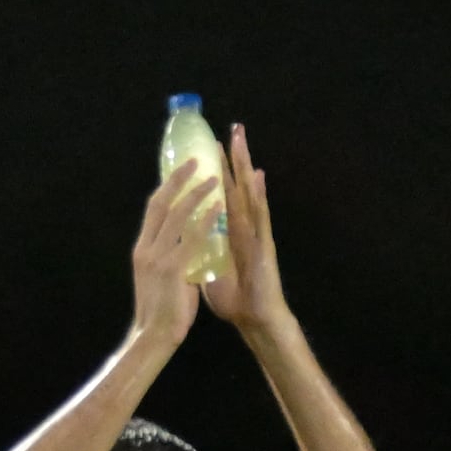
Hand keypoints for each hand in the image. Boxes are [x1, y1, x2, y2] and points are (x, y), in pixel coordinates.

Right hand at [127, 161, 217, 338]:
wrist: (153, 337)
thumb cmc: (160, 312)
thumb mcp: (157, 279)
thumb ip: (168, 258)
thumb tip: (181, 246)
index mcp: (142, 250)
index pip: (152, 210)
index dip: (167, 187)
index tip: (179, 170)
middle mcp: (146, 248)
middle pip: (161, 204)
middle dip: (178, 180)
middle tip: (194, 161)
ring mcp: (157, 258)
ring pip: (177, 216)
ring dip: (196, 195)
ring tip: (213, 179)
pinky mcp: (172, 269)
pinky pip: (191, 239)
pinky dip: (205, 222)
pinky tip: (218, 210)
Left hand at [195, 125, 293, 337]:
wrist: (255, 320)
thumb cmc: (236, 299)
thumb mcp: (211, 270)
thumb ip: (201, 255)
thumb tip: (187, 248)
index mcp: (230, 233)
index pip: (223, 195)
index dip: (217, 172)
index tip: (209, 148)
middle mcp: (244, 228)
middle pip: (237, 186)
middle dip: (234, 159)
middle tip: (233, 129)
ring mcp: (255, 234)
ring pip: (249, 193)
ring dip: (245, 167)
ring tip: (242, 142)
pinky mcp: (263, 246)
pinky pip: (260, 217)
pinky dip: (258, 196)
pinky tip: (257, 177)